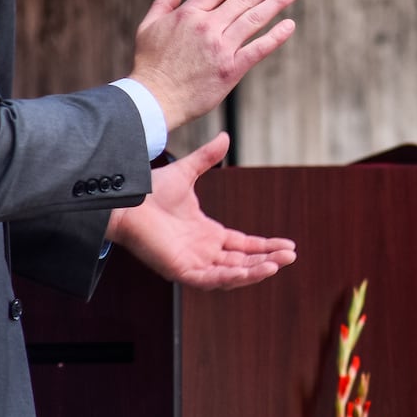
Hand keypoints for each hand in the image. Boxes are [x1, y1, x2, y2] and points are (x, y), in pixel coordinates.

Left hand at [106, 132, 296, 289]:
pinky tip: (254, 270)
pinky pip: (212, 279)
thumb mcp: (187, 172)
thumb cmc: (149, 191)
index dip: (265, 246)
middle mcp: (202, 251)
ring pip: (231, 274)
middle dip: (268, 259)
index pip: (242, 245)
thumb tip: (225, 136)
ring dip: (256, 271)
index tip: (288, 246)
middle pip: (242, 262)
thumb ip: (207, 159)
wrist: (125, 201)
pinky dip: (233, 277)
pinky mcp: (181, 269)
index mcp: (206, 234)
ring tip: (279, 264)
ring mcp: (192, 262)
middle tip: (291, 256)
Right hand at [130, 0, 298, 130]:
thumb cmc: (150, 65)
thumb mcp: (149, 27)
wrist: (154, 100)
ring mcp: (221, 47)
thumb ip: (164, 2)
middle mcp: (207, 26)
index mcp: (189, 14)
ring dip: (276, 2)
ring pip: (254, 19)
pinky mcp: (231, 69)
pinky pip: (258, 48)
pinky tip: (289, 25)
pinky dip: (276, 36)